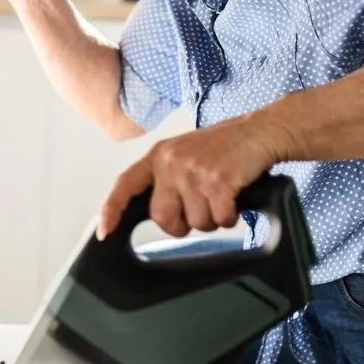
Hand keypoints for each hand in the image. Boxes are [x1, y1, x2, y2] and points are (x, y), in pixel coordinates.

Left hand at [97, 113, 285, 239]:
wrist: (260, 131)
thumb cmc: (224, 147)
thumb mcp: (185, 154)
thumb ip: (166, 178)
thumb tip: (155, 214)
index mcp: (159, 155)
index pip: (125, 184)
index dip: (111, 210)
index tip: (104, 232)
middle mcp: (171, 161)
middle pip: (162, 218)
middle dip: (182, 225)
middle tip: (201, 208)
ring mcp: (193, 170)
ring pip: (195, 223)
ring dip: (212, 219)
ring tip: (221, 195)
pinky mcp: (217, 181)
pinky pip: (220, 219)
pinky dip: (230, 217)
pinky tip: (235, 197)